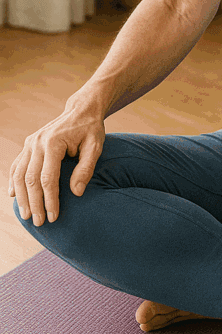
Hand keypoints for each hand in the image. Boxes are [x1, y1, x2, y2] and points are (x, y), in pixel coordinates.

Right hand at [8, 104, 104, 226]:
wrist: (81, 110)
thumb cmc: (90, 130)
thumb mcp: (95, 146)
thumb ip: (86, 168)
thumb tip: (76, 193)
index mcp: (54, 142)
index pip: (48, 178)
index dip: (50, 200)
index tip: (54, 216)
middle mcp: (37, 142)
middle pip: (30, 179)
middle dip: (34, 203)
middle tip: (39, 222)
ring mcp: (30, 143)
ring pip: (19, 174)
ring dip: (21, 197)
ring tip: (27, 215)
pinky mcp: (28, 144)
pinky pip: (16, 165)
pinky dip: (13, 182)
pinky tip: (14, 196)